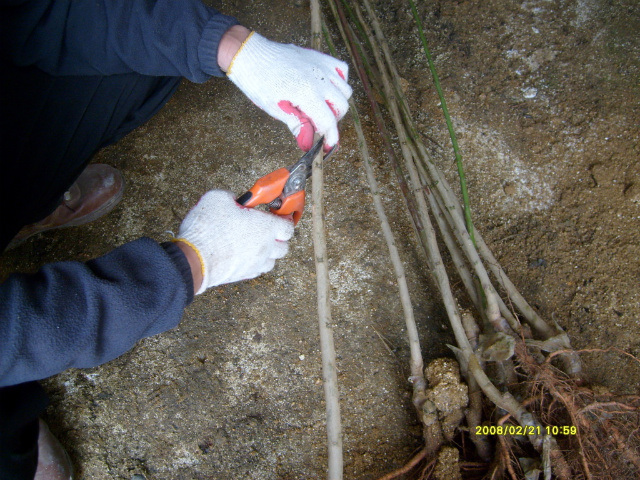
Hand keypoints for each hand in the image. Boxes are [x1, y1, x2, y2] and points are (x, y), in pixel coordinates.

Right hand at [176, 190, 293, 293]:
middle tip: (265, 229)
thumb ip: (233, 197)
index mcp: (266, 227)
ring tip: (254, 243)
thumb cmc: (208, 228)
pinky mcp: (243, 275)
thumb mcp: (218, 198)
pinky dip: (255, 263)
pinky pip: (257, 270)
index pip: (288, 226)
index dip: (283, 220)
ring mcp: (256, 264)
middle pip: (284, 247)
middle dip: (278, 238)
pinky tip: (244, 255)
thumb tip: (235, 201)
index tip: (276, 215)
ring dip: (268, 252)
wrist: (193, 259)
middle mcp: (265, 248)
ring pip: (272, 261)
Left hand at [226, 32, 351, 150]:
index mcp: (307, 93)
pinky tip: (327, 88)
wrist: (249, 55)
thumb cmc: (258, 81)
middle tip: (318, 125)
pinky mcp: (319, 57)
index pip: (328, 121)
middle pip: (341, 106)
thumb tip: (307, 143)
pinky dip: (339, 81)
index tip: (328, 146)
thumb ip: (296, 125)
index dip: (330, 137)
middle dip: (333, 120)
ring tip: (321, 107)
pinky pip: (341, 69)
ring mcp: (321, 65)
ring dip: (337, 103)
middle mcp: (319, 78)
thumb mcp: (275, 108)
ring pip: (344, 90)